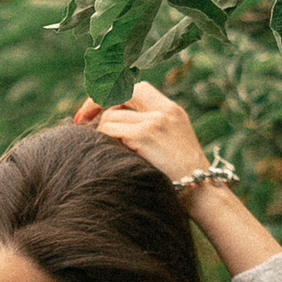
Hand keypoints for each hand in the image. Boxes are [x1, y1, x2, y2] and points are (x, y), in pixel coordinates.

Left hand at [73, 80, 204, 188]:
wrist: (201, 192)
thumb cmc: (180, 176)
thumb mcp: (170, 142)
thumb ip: (148, 126)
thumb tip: (107, 121)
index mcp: (171, 109)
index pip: (135, 88)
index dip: (111, 95)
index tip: (94, 109)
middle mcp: (164, 110)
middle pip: (119, 94)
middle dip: (95, 103)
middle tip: (80, 120)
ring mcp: (155, 121)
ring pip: (110, 117)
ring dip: (102, 134)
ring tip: (107, 151)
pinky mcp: (146, 135)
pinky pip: (109, 131)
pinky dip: (104, 142)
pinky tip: (111, 155)